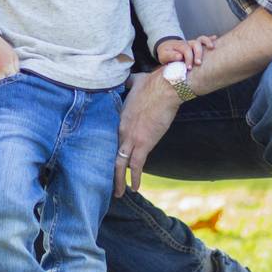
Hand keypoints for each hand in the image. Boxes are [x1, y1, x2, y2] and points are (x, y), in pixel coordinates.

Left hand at [114, 71, 180, 196]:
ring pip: (120, 164)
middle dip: (109, 171)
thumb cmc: (153, 83)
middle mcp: (121, 130)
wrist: (166, 87)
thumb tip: (128, 79)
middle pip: (111, 154)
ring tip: (118, 192)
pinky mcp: (144, 143)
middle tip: (105, 183)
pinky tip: (134, 188)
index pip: (110, 138)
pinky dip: (135, 178)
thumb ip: (129, 83)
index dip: (109, 149)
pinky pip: (136, 166)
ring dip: (119, 180)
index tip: (107, 159)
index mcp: (119, 117)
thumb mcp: (135, 81)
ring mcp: (131, 138)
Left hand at [156, 34, 217, 67]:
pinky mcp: (196, 45)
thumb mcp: (164, 55)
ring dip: (207, 42)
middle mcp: (187, 43)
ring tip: (212, 47)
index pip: (186, 50)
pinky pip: (203, 40)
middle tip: (198, 63)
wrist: (166, 47)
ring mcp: (192, 43)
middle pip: (195, 44)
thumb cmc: (166, 53)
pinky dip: (210, 39)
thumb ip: (170, 55)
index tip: (189, 68)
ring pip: (200, 40)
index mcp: (180, 46)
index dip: (188, 59)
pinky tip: (216, 38)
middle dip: (198, 53)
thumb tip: (180, 56)